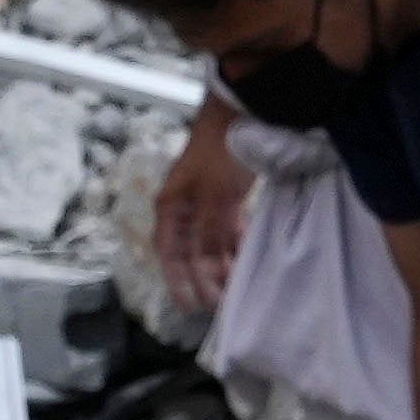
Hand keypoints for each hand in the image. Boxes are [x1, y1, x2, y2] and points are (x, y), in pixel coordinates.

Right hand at [141, 124, 257, 319]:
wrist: (240, 112)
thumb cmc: (219, 151)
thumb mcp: (215, 197)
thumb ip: (210, 235)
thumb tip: (207, 271)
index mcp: (171, 208)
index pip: (169, 254)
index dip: (176, 282)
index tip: (189, 307)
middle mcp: (185, 210)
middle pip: (192, 254)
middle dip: (206, 280)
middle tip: (223, 304)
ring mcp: (207, 204)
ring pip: (213, 244)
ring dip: (224, 266)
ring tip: (240, 288)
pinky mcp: (228, 199)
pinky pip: (230, 231)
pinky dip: (237, 246)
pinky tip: (250, 260)